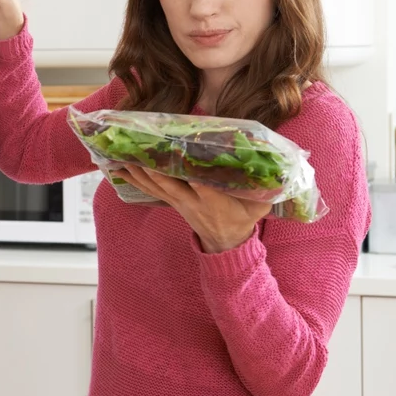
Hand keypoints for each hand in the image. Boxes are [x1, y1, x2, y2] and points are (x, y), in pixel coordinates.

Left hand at [118, 166, 271, 253]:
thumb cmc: (244, 217)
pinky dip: (135, 178)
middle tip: (139, 155)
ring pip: (156, 186)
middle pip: (171, 186)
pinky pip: (150, 189)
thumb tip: (275, 165)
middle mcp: (193, 202)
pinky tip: (120, 168)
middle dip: (155, 171)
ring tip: (121, 157)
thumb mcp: (259, 206)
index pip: (205, 190)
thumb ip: (265, 188)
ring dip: (138, 172)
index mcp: (215, 203)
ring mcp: (179, 202)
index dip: (196, 179)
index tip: (187, 164)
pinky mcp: (171, 201)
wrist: (225, 241)